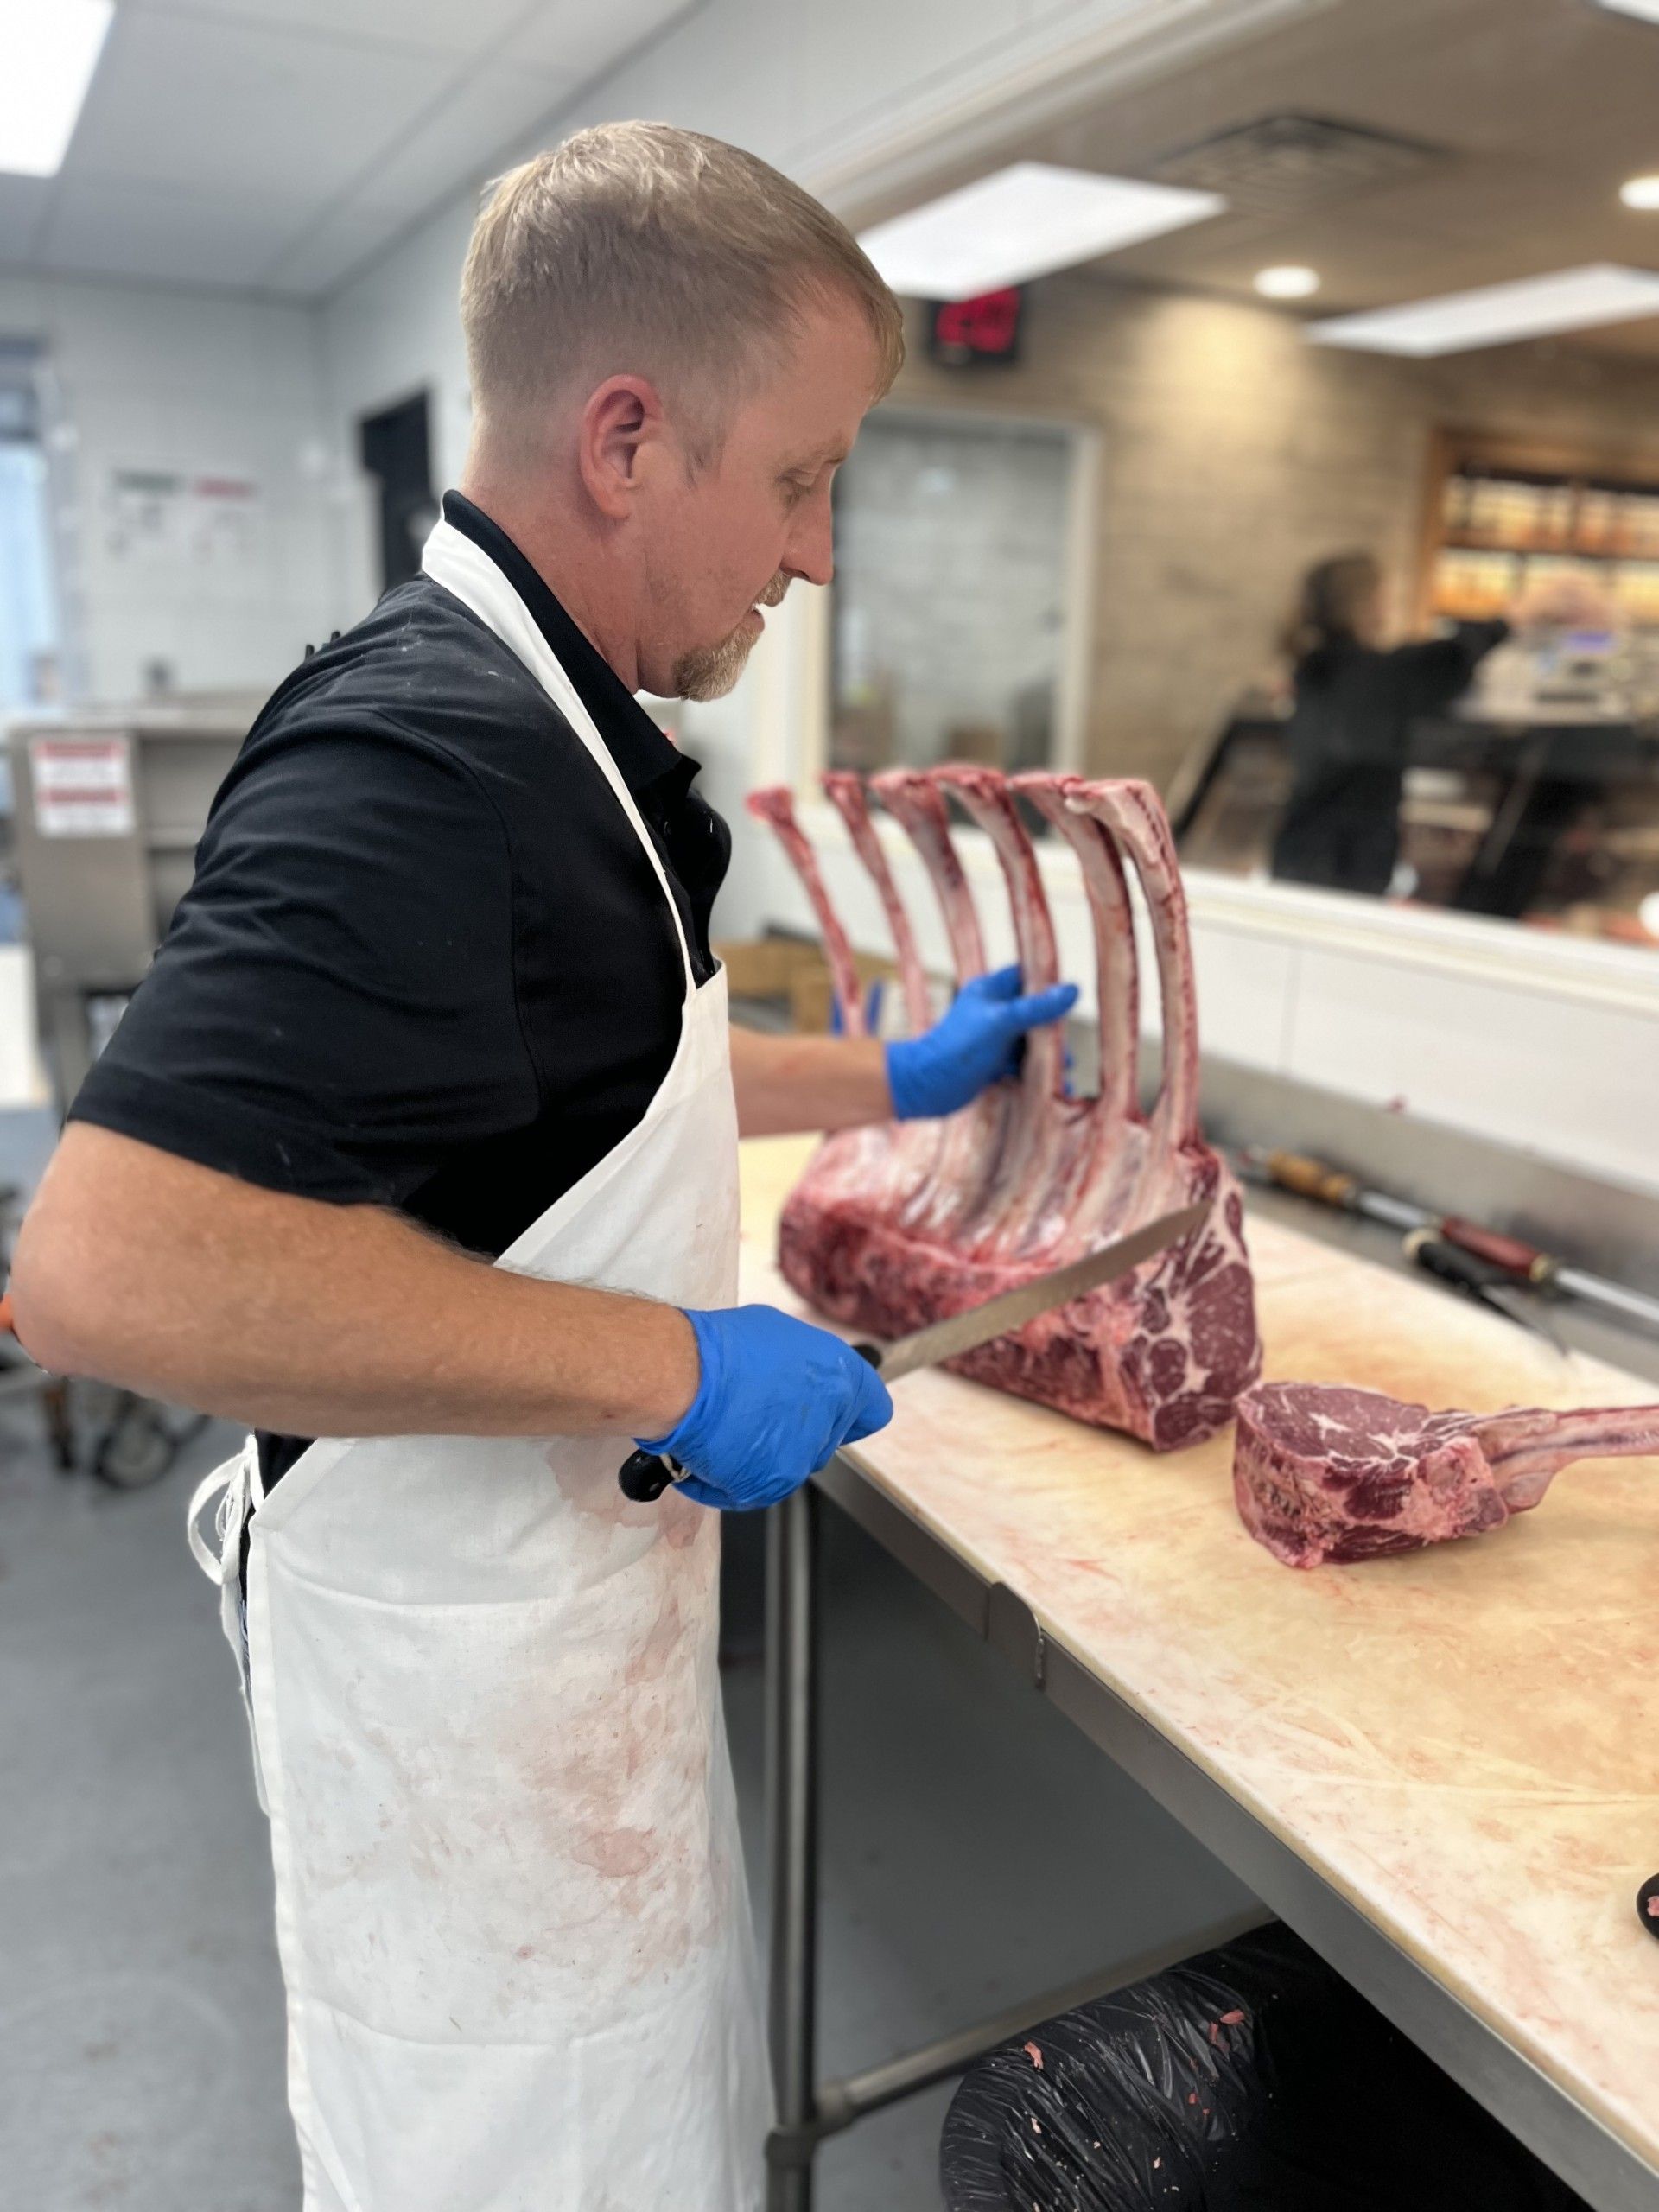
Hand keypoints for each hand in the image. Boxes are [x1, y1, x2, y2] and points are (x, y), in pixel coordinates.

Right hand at [635, 1304, 892, 1511]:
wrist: (680, 1377)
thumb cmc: (719, 1348)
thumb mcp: (775, 1332)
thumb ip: (804, 1362)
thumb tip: (798, 1374)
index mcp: (841, 1376)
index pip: (873, 1411)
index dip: (851, 1414)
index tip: (834, 1413)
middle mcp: (830, 1418)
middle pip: (824, 1441)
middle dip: (794, 1433)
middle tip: (754, 1413)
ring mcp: (802, 1456)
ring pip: (787, 1467)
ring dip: (760, 1455)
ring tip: (725, 1428)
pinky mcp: (769, 1485)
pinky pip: (750, 1489)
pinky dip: (727, 1478)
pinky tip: (706, 1452)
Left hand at [885, 965, 1077, 1120]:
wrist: (927, 1087)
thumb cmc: (960, 1047)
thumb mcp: (1002, 1022)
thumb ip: (1037, 1008)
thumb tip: (1072, 991)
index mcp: (989, 991)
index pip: (1024, 976)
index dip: (1047, 983)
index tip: (1070, 995)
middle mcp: (991, 1012)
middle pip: (1031, 1012)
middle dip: (1052, 1027)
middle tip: (1067, 1043)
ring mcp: (991, 1039)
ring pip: (1027, 1040)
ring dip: (1045, 1053)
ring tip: (1064, 1068)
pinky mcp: (990, 1063)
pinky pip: (1018, 1063)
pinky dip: (1033, 1071)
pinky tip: (1049, 1083)